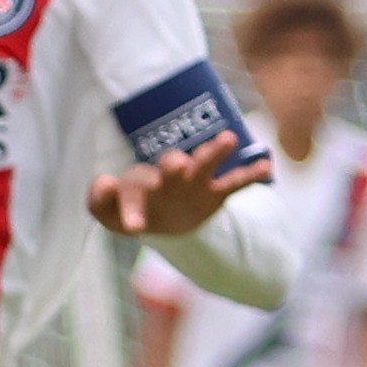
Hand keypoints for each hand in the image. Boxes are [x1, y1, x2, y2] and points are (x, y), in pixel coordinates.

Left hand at [87, 132, 256, 240]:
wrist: (163, 219)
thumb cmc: (132, 210)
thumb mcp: (111, 215)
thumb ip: (100, 202)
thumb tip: (104, 181)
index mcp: (139, 183)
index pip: (130, 189)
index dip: (127, 205)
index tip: (134, 227)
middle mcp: (167, 177)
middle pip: (170, 165)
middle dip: (172, 165)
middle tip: (176, 164)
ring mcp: (193, 183)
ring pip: (204, 164)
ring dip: (214, 152)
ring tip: (228, 140)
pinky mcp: (215, 193)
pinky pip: (234, 182)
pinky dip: (250, 174)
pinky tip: (266, 166)